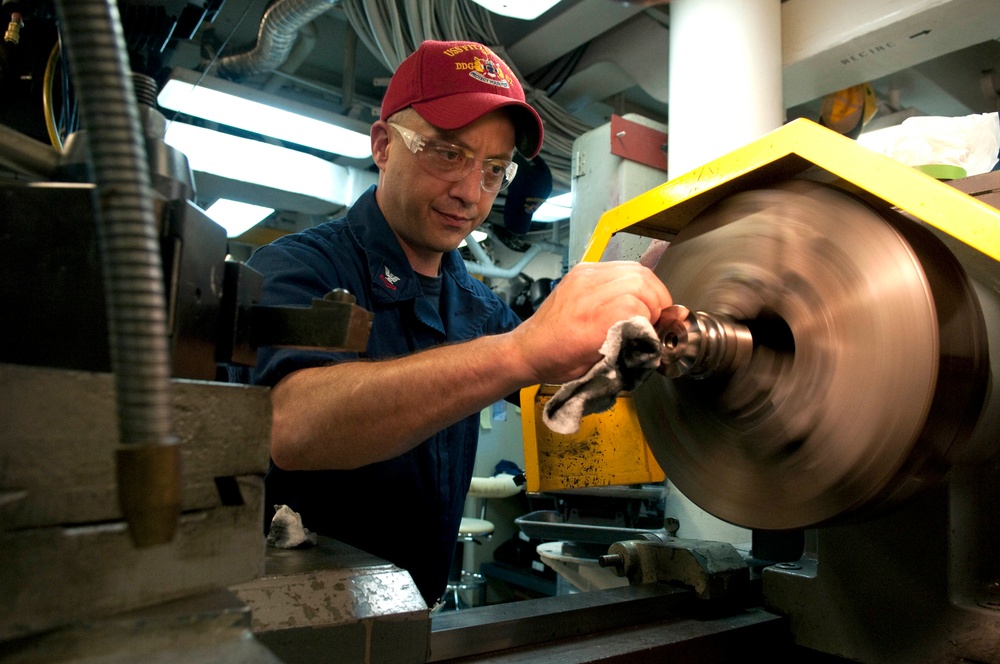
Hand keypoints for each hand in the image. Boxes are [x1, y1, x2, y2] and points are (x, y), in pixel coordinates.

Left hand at [510, 261, 675, 383]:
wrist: (529, 348)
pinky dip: (636, 280)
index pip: (636, 307)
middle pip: (640, 282)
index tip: (652, 333)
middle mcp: (585, 293)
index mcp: (587, 322)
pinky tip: (635, 295)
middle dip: (657, 301)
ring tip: (649, 307)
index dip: (651, 321)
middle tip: (656, 319)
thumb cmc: (559, 361)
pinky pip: (622, 265)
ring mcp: (584, 276)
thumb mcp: (597, 366)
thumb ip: (628, 346)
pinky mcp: (583, 269)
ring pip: (635, 270)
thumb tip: (656, 334)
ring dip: (650, 288)